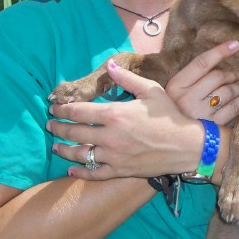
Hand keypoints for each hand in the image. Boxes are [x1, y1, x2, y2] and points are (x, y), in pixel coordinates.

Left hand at [49, 59, 203, 179]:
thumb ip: (127, 78)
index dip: (62, 109)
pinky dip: (80, 172)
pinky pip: (94, 173)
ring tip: (55, 147)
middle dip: (58, 128)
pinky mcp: (120, 170)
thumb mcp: (151, 90)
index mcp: (115, 114)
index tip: (54, 108)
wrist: (187, 146)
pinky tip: (71, 169)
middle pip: (74, 132)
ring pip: (80, 154)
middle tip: (50, 125)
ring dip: (64, 150)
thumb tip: (109, 65)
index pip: (78, 111)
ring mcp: (114, 155)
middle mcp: (110, 136)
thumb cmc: (170, 116)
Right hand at [165, 40, 238, 124]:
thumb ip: (193, 76)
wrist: (172, 136)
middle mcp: (186, 100)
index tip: (235, 44)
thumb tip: (220, 58)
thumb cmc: (177, 108)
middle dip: (230, 74)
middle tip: (234, 76)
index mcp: (176, 86)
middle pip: (217, 77)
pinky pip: (233, 108)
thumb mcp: (177, 89)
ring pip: (228, 92)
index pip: (201, 63)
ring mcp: (200, 114)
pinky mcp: (212, 127)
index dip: (220, 51)